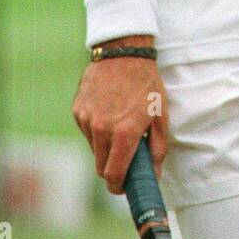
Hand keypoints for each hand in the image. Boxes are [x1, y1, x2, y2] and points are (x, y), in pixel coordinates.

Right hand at [73, 46, 167, 194]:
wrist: (124, 52)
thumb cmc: (146, 84)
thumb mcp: (160, 116)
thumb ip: (157, 149)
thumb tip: (153, 176)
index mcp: (124, 133)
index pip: (113, 175)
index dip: (118, 186)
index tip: (123, 187)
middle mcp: (102, 129)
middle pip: (100, 167)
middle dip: (112, 168)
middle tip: (125, 160)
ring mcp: (87, 119)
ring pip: (93, 149)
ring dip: (105, 147)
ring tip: (119, 126)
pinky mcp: (78, 110)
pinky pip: (87, 131)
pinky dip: (96, 130)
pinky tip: (108, 112)